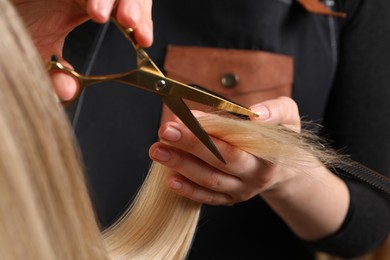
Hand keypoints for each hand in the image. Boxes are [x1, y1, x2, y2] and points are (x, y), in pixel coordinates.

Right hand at [12, 0, 152, 99]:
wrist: (0, 11)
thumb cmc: (15, 22)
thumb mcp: (36, 51)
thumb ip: (52, 74)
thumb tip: (68, 92)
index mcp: (88, 5)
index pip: (125, 13)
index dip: (140, 26)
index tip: (144, 42)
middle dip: (139, 13)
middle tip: (141, 35)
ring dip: (124, 2)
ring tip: (126, 20)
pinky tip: (96, 10)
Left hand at [149, 97, 301, 204]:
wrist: (283, 167)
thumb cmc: (281, 135)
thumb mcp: (287, 115)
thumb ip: (274, 111)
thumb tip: (255, 114)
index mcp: (269, 154)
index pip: (238, 141)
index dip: (211, 130)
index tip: (188, 117)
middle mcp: (255, 176)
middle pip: (220, 161)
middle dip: (190, 145)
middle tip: (166, 130)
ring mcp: (241, 190)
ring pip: (210, 180)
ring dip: (181, 165)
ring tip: (158, 149)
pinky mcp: (229, 198)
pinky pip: (208, 197)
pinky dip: (188, 190)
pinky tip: (169, 178)